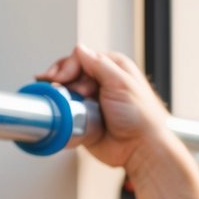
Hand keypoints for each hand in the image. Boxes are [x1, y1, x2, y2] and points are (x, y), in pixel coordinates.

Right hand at [36, 44, 173, 174]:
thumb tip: (80, 49)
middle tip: (59, 88)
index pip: (81, 59)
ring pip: (66, 91)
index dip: (68, 67)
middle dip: (61, 80)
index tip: (61, 78)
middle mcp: (100, 82)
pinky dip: (60, 110)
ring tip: (57, 99)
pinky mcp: (83, 118)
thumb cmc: (141, 117)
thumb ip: (99, 64)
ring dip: (59, 95)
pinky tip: (57, 109)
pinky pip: (66, 111)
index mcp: (111, 68)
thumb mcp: (121, 83)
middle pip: (70, 73)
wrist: (140, 148)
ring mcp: (91, 100)